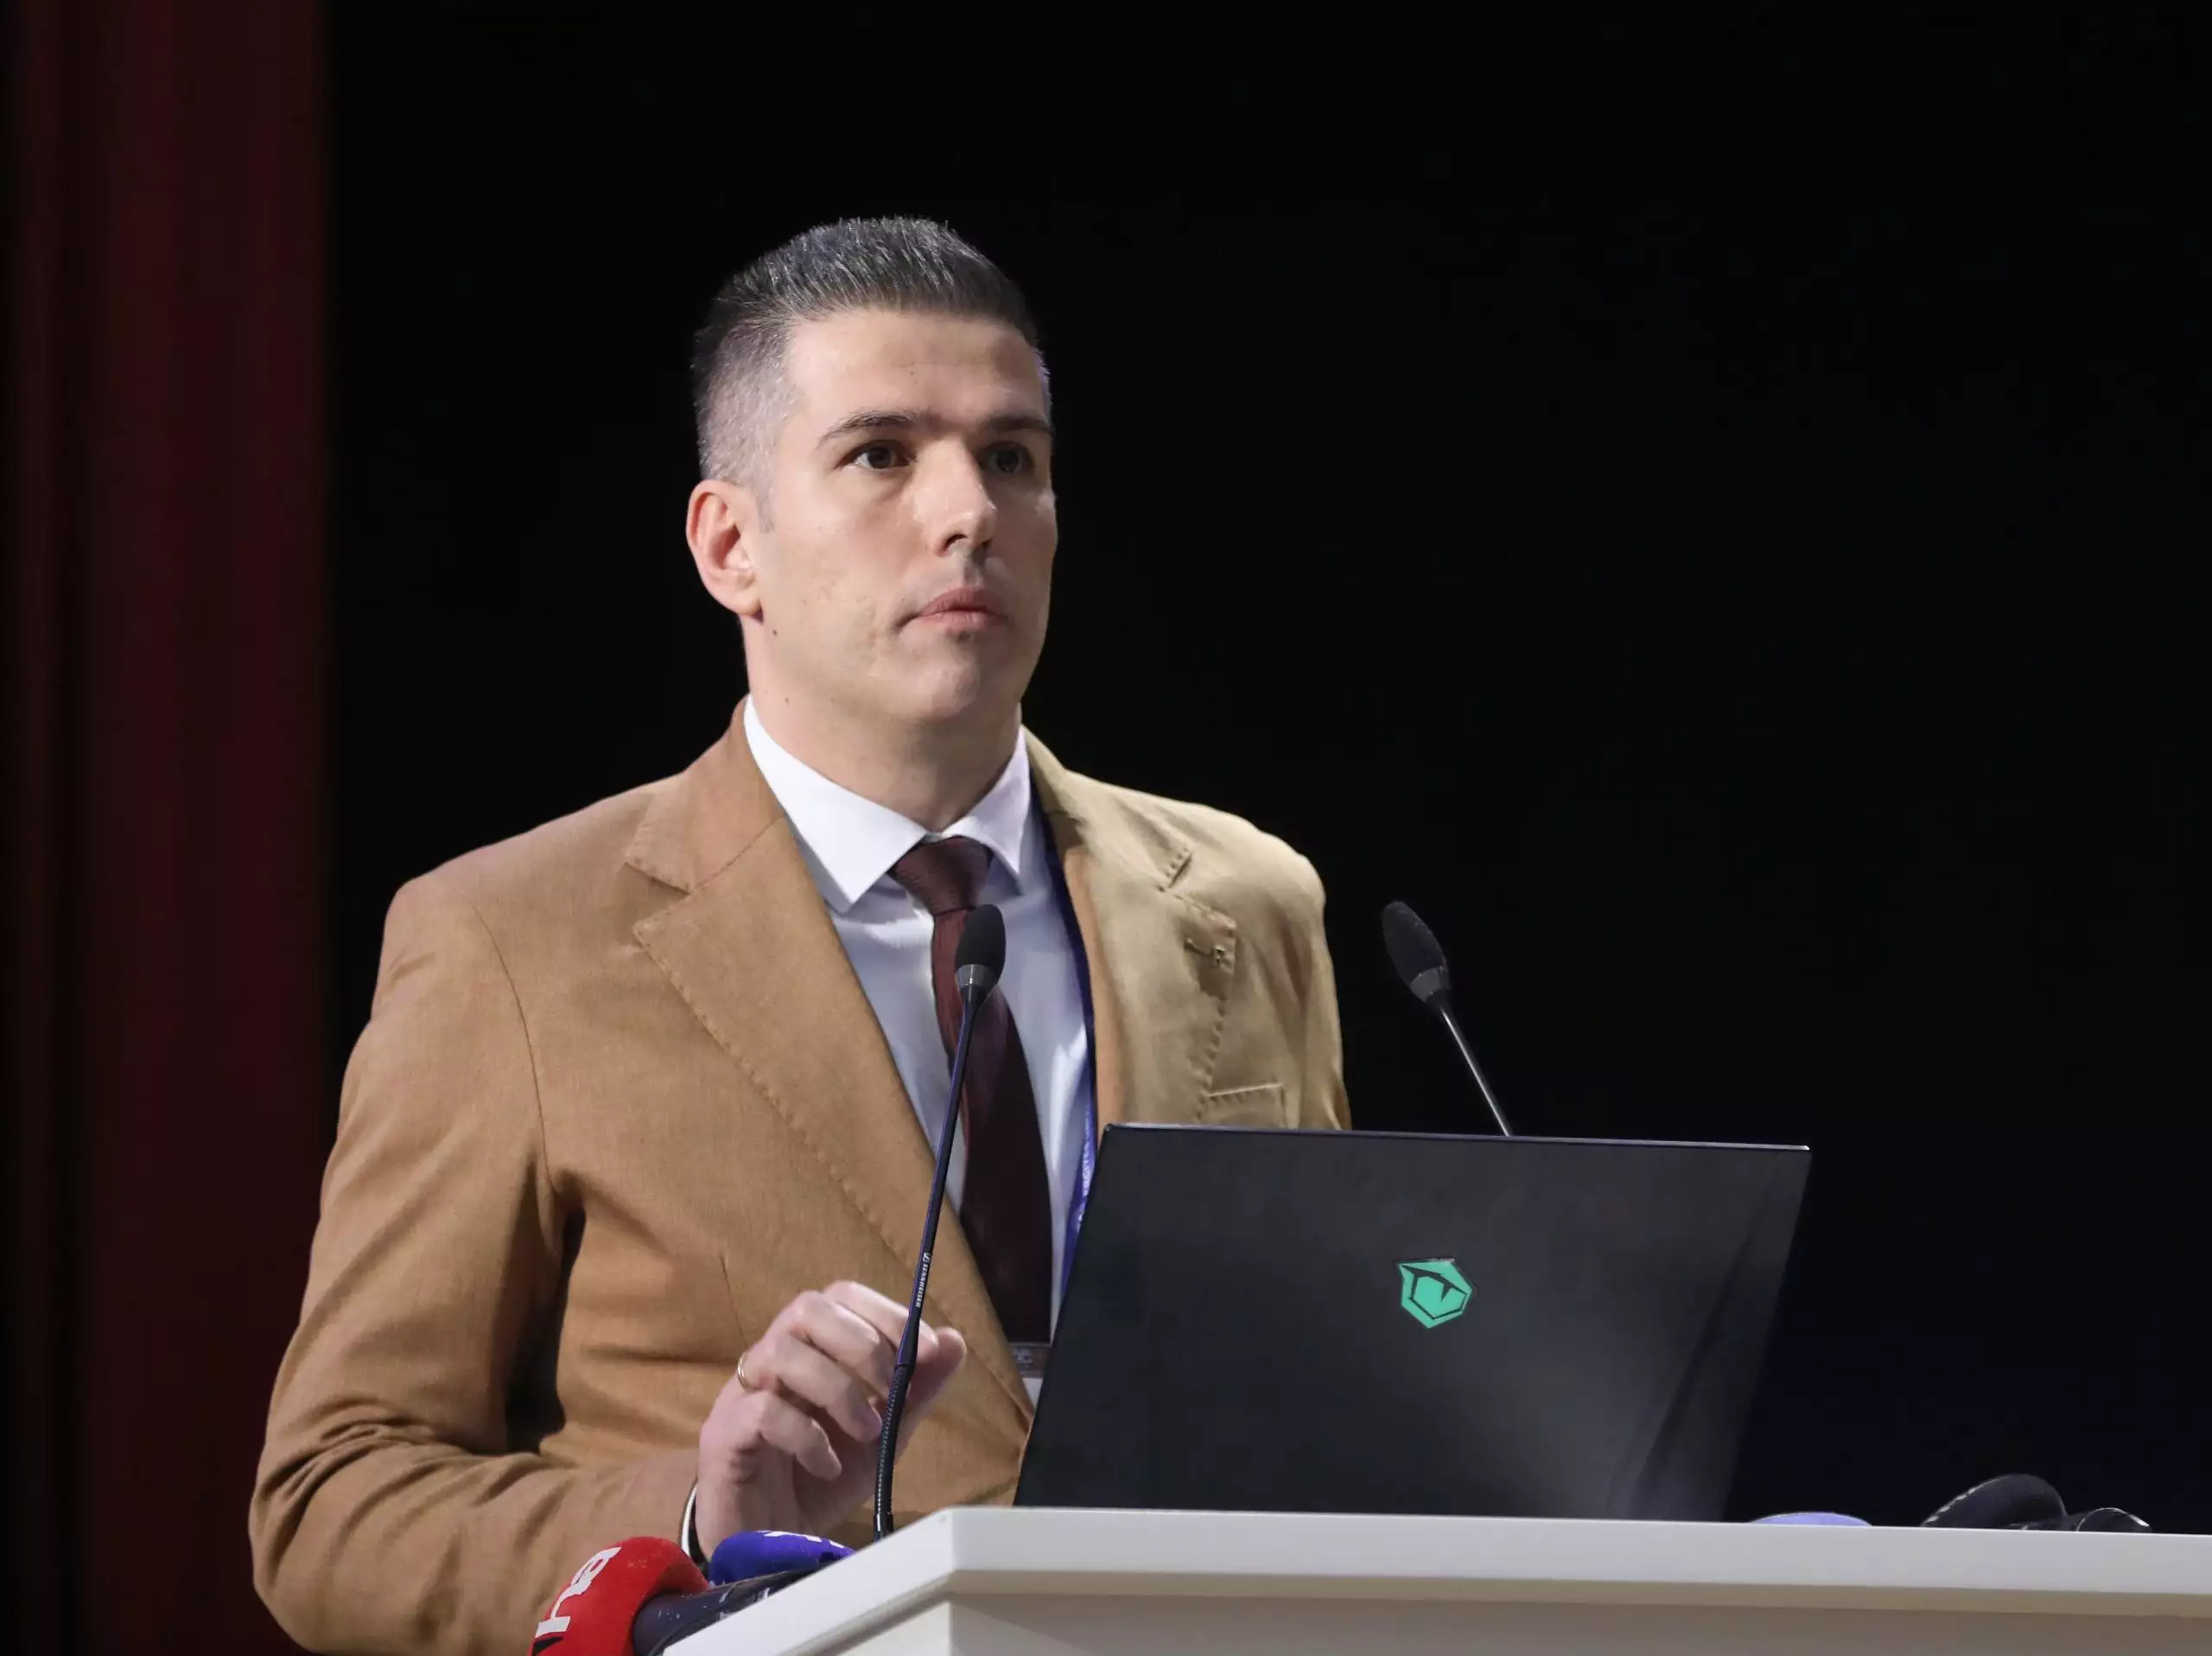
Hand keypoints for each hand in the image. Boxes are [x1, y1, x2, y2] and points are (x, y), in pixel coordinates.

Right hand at [695, 1281, 966, 1550]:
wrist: (767, 1549)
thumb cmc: (818, 1483)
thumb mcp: (881, 1437)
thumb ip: (915, 1391)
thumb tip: (955, 1340)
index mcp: (808, 1351)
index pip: (839, 1296)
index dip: (885, 1313)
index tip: (926, 1350)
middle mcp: (770, 1361)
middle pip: (807, 1308)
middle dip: (862, 1343)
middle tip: (891, 1390)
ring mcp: (740, 1395)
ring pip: (783, 1351)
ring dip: (839, 1390)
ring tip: (866, 1433)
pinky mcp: (723, 1437)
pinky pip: (763, 1411)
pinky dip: (807, 1435)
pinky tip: (827, 1465)